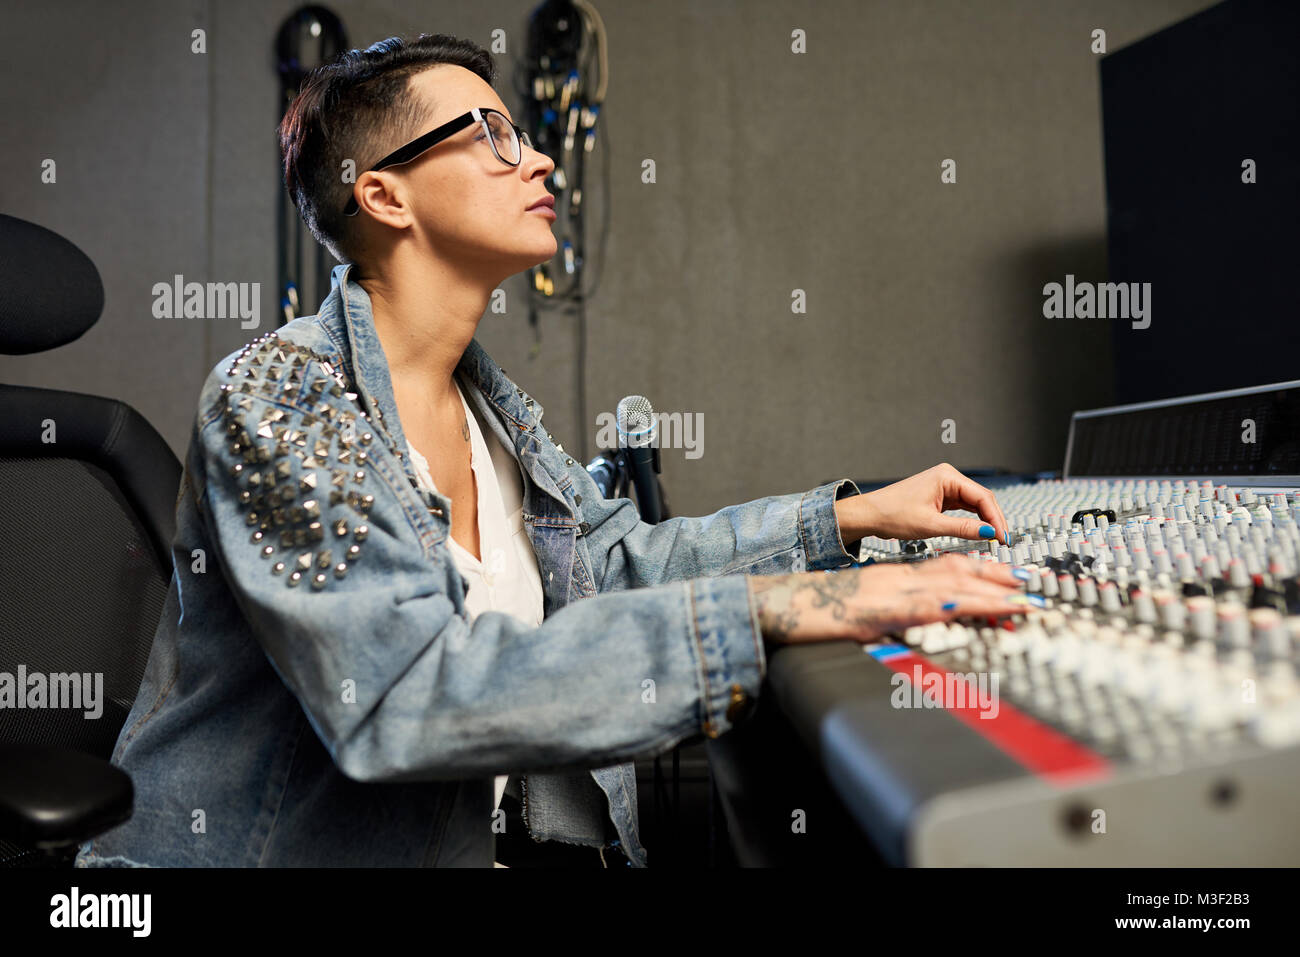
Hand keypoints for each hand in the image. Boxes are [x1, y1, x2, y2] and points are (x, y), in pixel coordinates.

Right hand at [749, 554, 1033, 644]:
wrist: (791, 602)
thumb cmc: (824, 609)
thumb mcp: (869, 608)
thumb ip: (898, 609)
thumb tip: (927, 617)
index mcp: (899, 577)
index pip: (949, 568)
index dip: (984, 571)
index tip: (1014, 578)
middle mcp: (902, 578)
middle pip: (959, 571)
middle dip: (999, 580)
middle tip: (1034, 588)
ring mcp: (896, 592)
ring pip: (952, 586)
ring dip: (991, 593)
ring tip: (1023, 601)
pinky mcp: (887, 608)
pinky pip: (929, 605)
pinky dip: (956, 605)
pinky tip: (976, 608)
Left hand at [846, 463, 1010, 545]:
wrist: (869, 515)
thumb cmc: (891, 515)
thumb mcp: (931, 525)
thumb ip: (962, 529)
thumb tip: (989, 533)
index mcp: (946, 476)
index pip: (983, 497)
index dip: (996, 518)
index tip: (1003, 536)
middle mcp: (947, 477)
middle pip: (981, 499)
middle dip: (993, 519)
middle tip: (1003, 540)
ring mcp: (944, 487)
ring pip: (974, 504)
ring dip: (984, 520)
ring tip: (995, 539)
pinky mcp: (940, 496)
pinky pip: (963, 507)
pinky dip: (972, 520)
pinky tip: (979, 532)